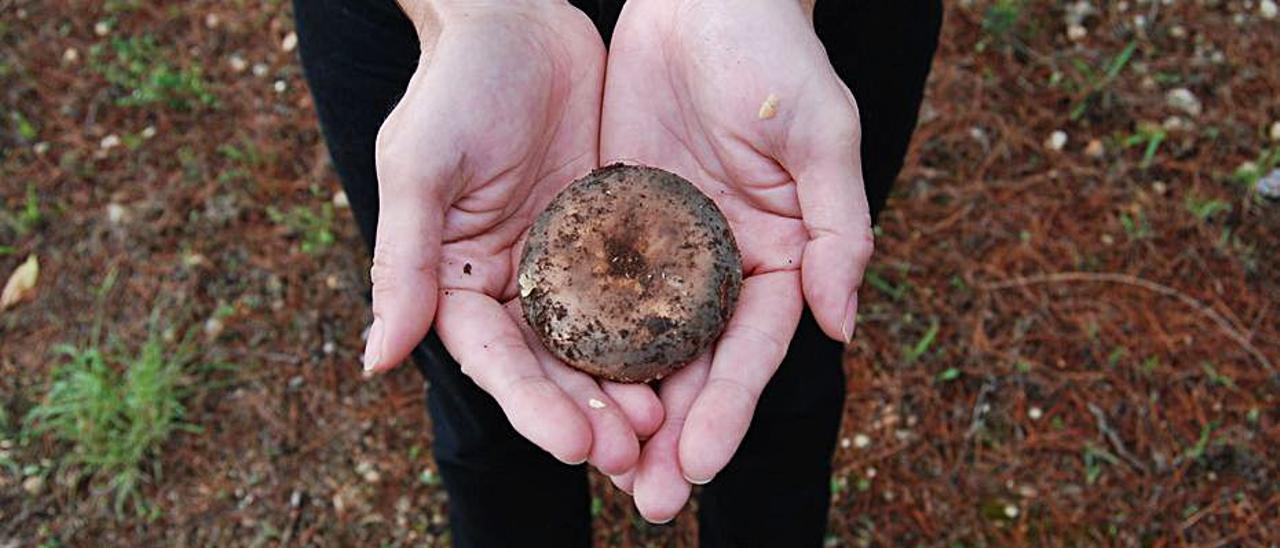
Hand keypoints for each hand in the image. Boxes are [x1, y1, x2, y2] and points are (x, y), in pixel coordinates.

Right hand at [367, 0, 662, 474]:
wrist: (516, 18)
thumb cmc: (454, 86)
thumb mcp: (420, 167)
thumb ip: (403, 262)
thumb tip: (375, 360)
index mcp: (459, 282)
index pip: (495, 359)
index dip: (532, 405)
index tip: (576, 443)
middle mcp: (516, 285)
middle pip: (553, 368)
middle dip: (592, 415)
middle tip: (636, 453)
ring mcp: (569, 264)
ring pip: (602, 345)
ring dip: (632, 389)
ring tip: (670, 427)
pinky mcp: (616, 236)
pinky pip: (644, 293)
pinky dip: (665, 331)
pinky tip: (698, 360)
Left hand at [600, 0, 872, 520]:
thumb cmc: (775, 55)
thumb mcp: (820, 134)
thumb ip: (836, 229)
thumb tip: (846, 325)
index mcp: (774, 258)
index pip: (752, 351)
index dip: (729, 409)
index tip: (698, 462)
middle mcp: (716, 268)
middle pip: (694, 367)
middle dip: (673, 434)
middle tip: (647, 500)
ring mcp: (659, 250)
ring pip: (636, 345)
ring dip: (620, 407)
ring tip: (595, 467)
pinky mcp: (608, 222)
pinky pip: (587, 290)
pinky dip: (574, 341)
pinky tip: (552, 387)